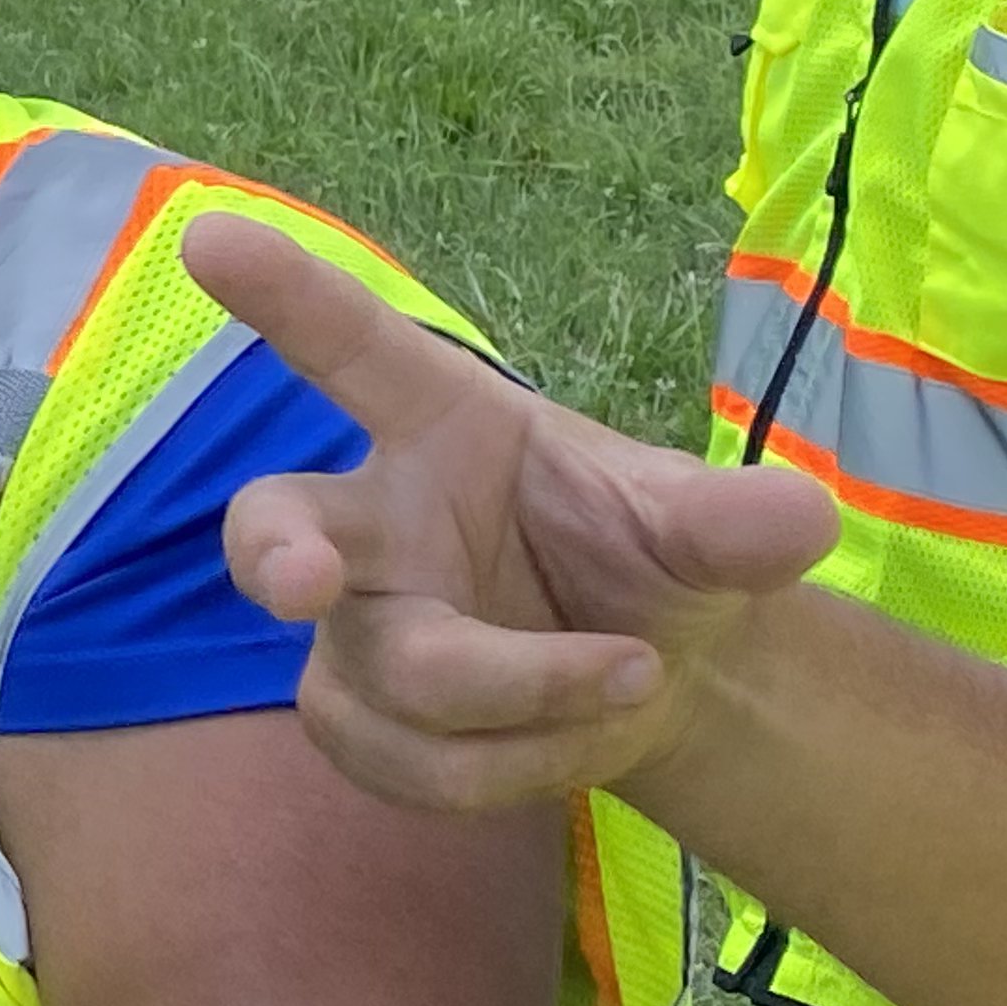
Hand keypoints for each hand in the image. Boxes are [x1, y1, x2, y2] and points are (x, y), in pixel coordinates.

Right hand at [181, 216, 840, 813]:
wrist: (654, 675)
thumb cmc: (643, 555)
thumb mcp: (699, 526)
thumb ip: (733, 520)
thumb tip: (797, 514)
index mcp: (440, 428)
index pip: (353, 351)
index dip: (284, 298)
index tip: (209, 239)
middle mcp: (371, 519)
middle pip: (274, 526)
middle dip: (274, 556)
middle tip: (298, 585)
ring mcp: (350, 625)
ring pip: (383, 675)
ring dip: (520, 700)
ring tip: (630, 678)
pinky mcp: (355, 716)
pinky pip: (407, 763)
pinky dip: (510, 767)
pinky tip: (566, 737)